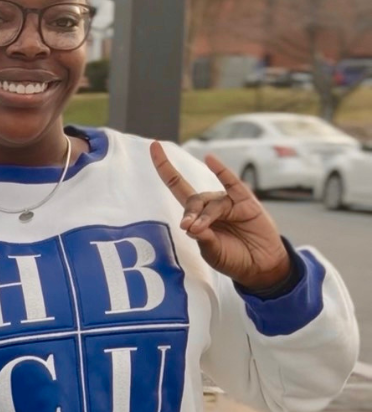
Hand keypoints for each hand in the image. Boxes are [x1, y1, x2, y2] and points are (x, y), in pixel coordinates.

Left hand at [150, 142, 290, 291]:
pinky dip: (221, 171)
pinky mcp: (246, 201)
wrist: (259, 265)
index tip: (153, 146)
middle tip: (190, 228)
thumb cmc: (233, 258)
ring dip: (205, 216)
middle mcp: (212, 204)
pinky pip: (232, 183)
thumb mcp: (212, 252)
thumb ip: (202, 238)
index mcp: (198, 215)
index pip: (178, 186)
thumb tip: (191, 226)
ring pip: (212, 203)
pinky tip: (210, 159)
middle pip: (194, 200)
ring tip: (203, 230)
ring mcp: (229, 202)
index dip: (165, 168)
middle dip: (190, 214)